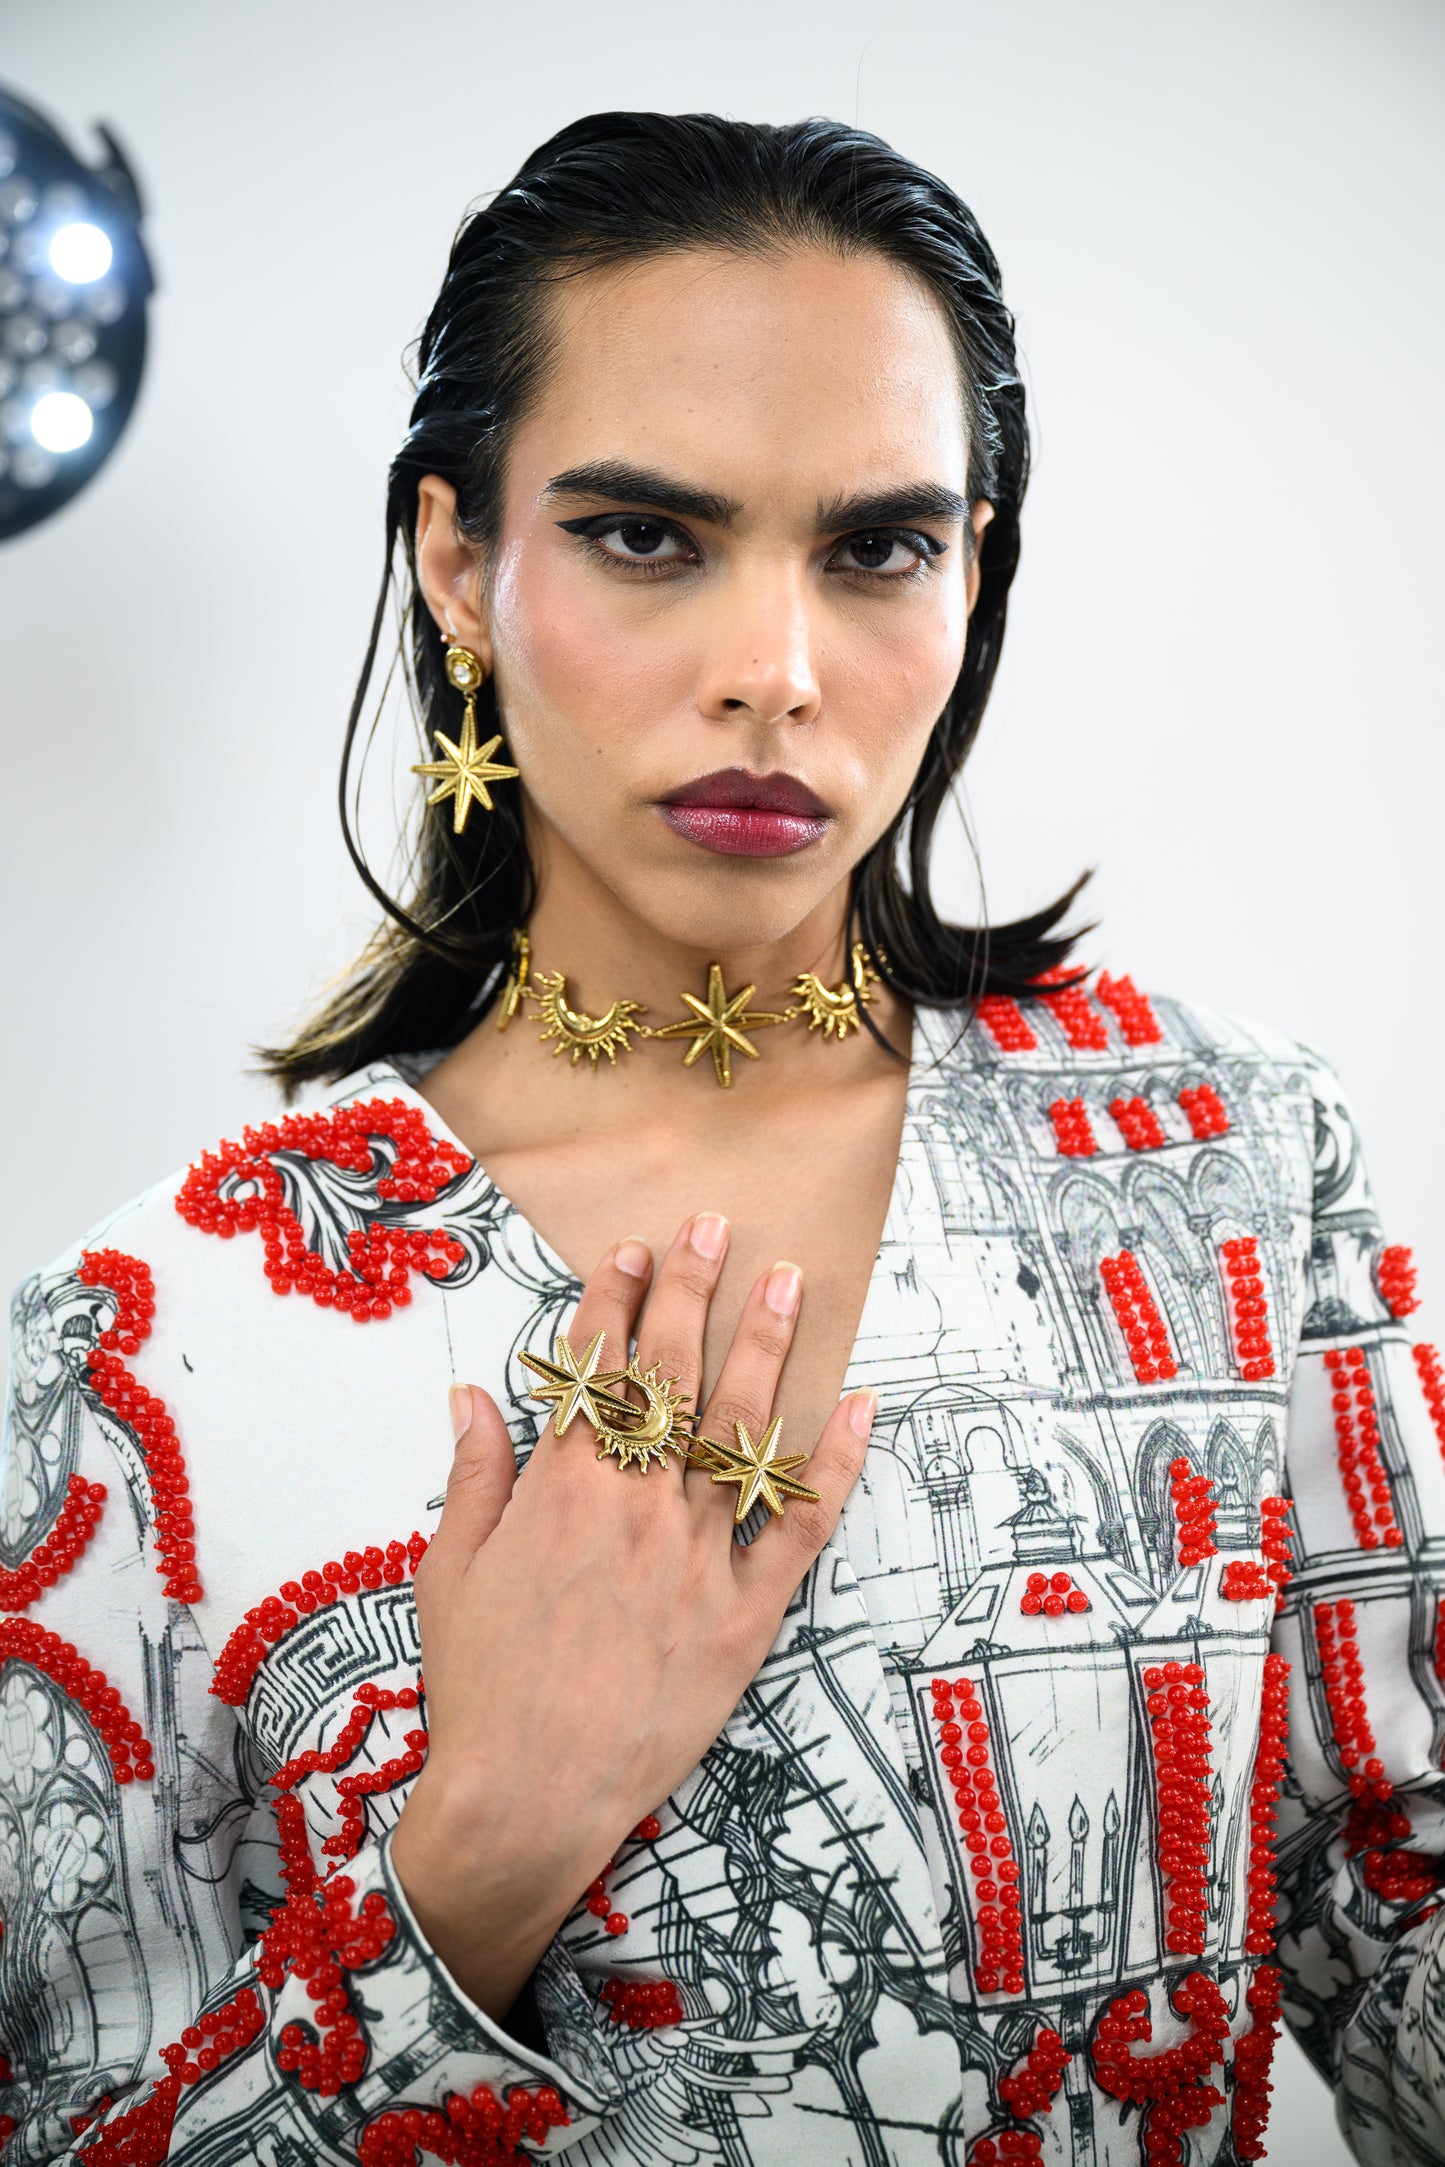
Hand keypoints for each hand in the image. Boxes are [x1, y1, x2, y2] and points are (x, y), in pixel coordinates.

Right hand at [388, 1213, 874, 2021]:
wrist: (525, 1796)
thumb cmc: (479, 1688)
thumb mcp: (448, 1572)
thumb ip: (471, 1477)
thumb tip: (471, 1398)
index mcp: (561, 1487)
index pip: (596, 1364)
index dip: (615, 1296)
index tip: (636, 1248)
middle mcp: (635, 1502)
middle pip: (672, 1374)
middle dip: (694, 1291)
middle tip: (716, 1227)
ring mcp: (697, 1553)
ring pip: (740, 1427)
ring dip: (765, 1346)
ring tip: (787, 1281)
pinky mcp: (746, 1612)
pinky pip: (800, 1524)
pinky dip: (833, 1464)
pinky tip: (856, 1408)